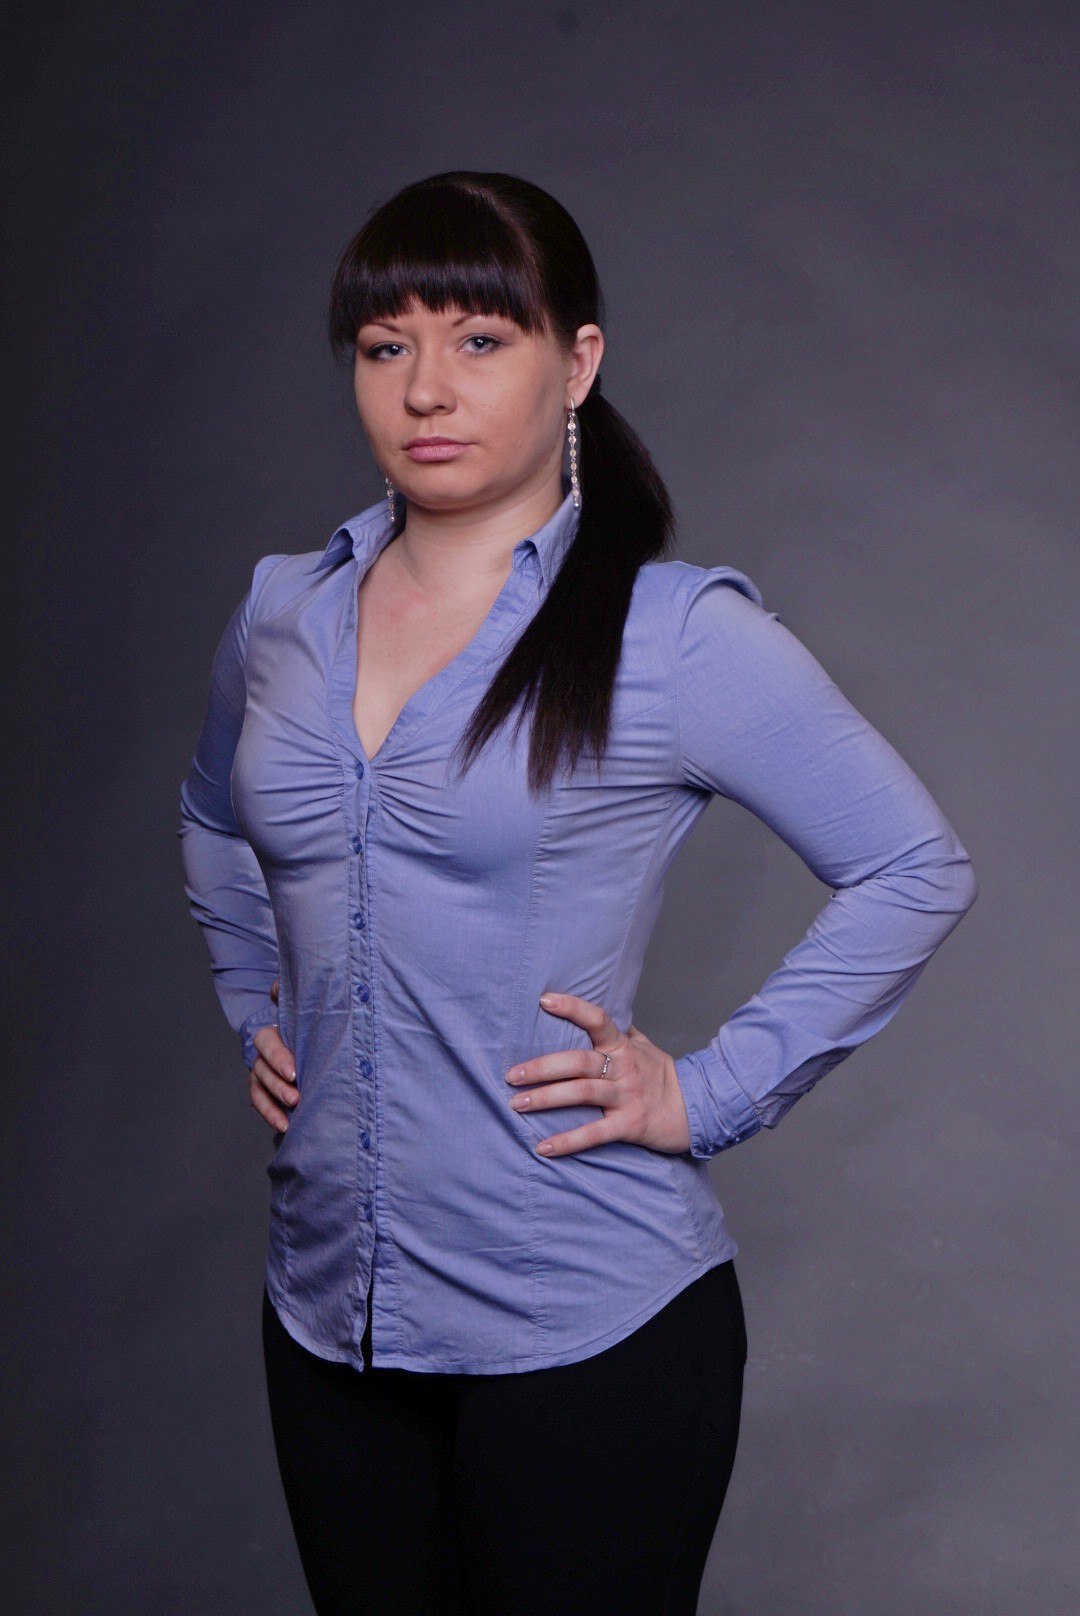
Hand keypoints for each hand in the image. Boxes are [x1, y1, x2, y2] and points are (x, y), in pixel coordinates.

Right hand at [250, 979, 298, 1130]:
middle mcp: (263, 1055)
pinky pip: (264, 1105)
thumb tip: (278, 988)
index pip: (266, 1042)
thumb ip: (295, 996)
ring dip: (272, 1105)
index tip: (293, 1072)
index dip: (276, 1056)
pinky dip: (272, 1116)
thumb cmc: (311, 1022)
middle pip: (261, 1070)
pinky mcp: (270, 1092)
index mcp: (273, 1033)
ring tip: (288, 1118)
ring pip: (259, 1090)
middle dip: (277, 1085)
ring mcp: (264, 1075)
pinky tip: (284, 1127)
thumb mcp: (306, 1007)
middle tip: (295, 1097)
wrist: (312, 1037)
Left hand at [505, 991, 691, 1157]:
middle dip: (542, 1067)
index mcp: (623, 1046)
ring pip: (581, 1093)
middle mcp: (623, 1068)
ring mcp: (626, 1096)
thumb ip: (620, 1031)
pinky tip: (543, 1148)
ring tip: (517, 1104)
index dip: (572, 1007)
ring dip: (546, 1098)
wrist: (697, 1109)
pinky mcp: (629, 1125)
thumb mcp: (644, 1046)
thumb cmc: (663, 1076)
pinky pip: (594, 1133)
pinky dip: (568, 1141)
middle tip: (512, 1074)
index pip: (597, 1019)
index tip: (544, 1000)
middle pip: (579, 1061)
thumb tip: (596, 1013)